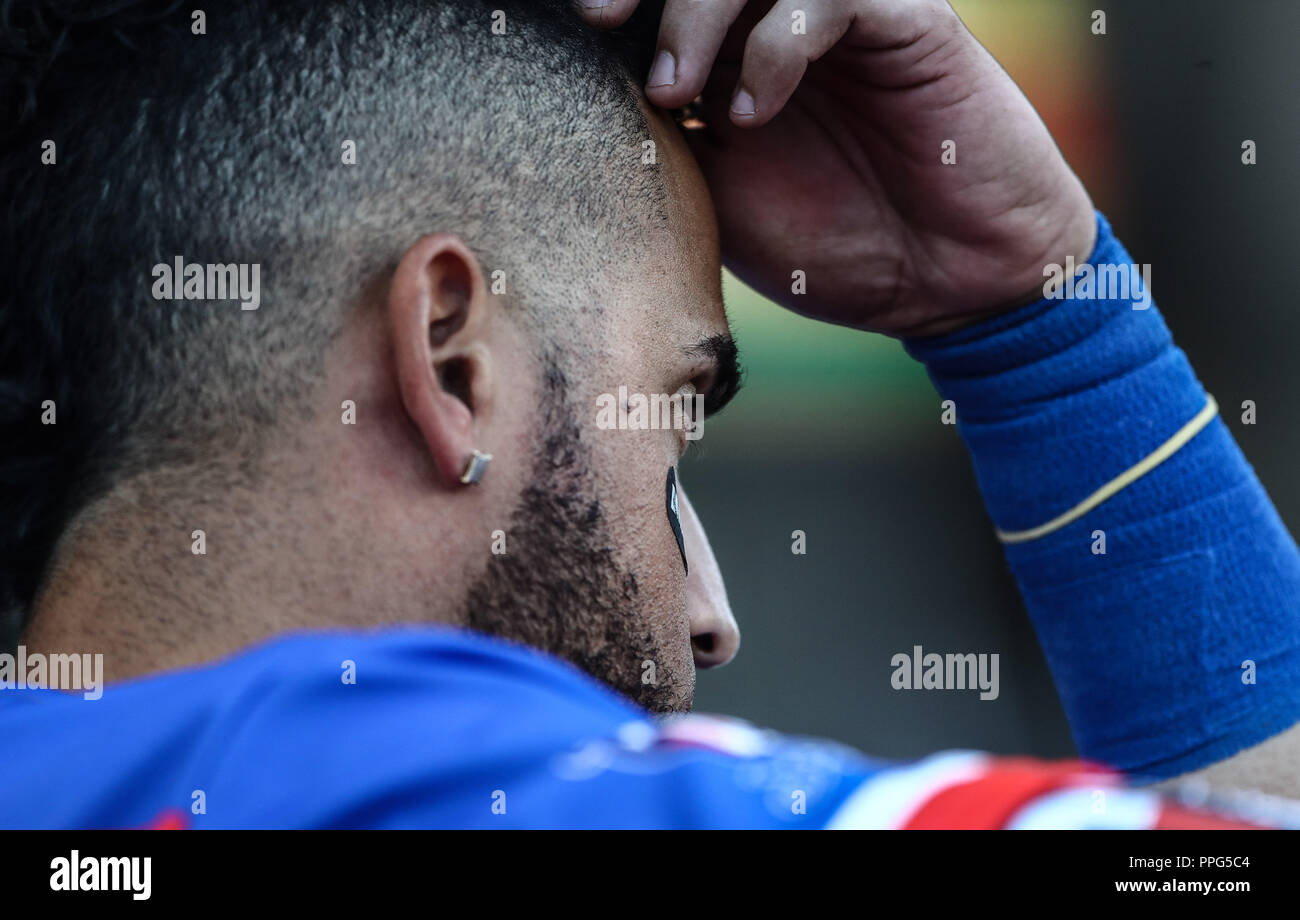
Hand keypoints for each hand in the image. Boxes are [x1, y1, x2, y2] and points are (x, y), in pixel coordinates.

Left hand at [575, 0, 1096, 336]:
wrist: (949, 285)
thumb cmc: (834, 246)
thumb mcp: (718, 201)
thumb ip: (661, 141)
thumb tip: (580, 98)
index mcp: (728, 50)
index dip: (609, 2)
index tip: (558, 29)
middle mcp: (780, 17)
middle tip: (601, 22)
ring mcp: (843, 13)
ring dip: (698, 9)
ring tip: (676, 91)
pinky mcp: (908, 20)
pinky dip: (777, 43)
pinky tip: (755, 111)